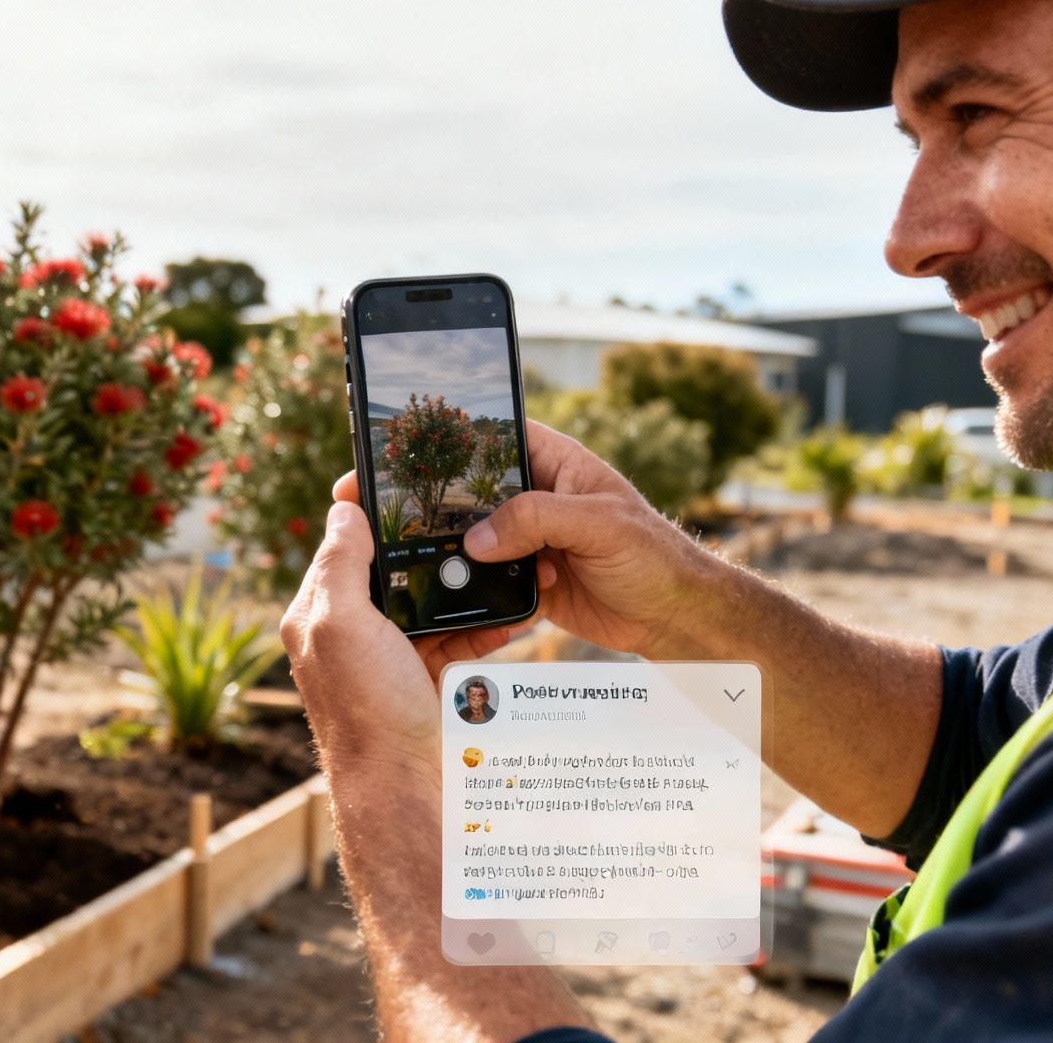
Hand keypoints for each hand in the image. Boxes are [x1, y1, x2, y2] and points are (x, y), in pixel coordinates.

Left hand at [280, 501, 514, 780]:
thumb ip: (340, 564)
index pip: (343, 546)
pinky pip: (452, 641)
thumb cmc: (366, 709)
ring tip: (496, 575)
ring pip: (426, 606)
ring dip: (460, 592)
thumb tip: (344, 509)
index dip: (371, 515)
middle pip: (391, 573)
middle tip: (467, 529)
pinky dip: (477, 628)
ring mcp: (387, 660)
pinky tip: (505, 621)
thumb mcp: (343, 625)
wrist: (404, 789)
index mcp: (317, 616)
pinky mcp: (422, 681)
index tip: (407, 486)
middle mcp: (348, 636)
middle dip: (428, 554)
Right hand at [330, 420, 711, 658]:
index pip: (490, 436)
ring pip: (472, 537)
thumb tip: (478, 538)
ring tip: (401, 552)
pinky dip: (469, 588)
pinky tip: (446, 593)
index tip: (399, 445)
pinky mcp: (527, 580)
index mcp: (554, 462)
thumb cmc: (654, 555)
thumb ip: (537, 520)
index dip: (445, 439)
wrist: (677, 617)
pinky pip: (486, 579)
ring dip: (447, 548)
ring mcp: (529, 539)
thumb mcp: (600, 524)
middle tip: (374, 501)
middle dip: (428, 497)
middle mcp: (535, 496)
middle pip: (470, 489)